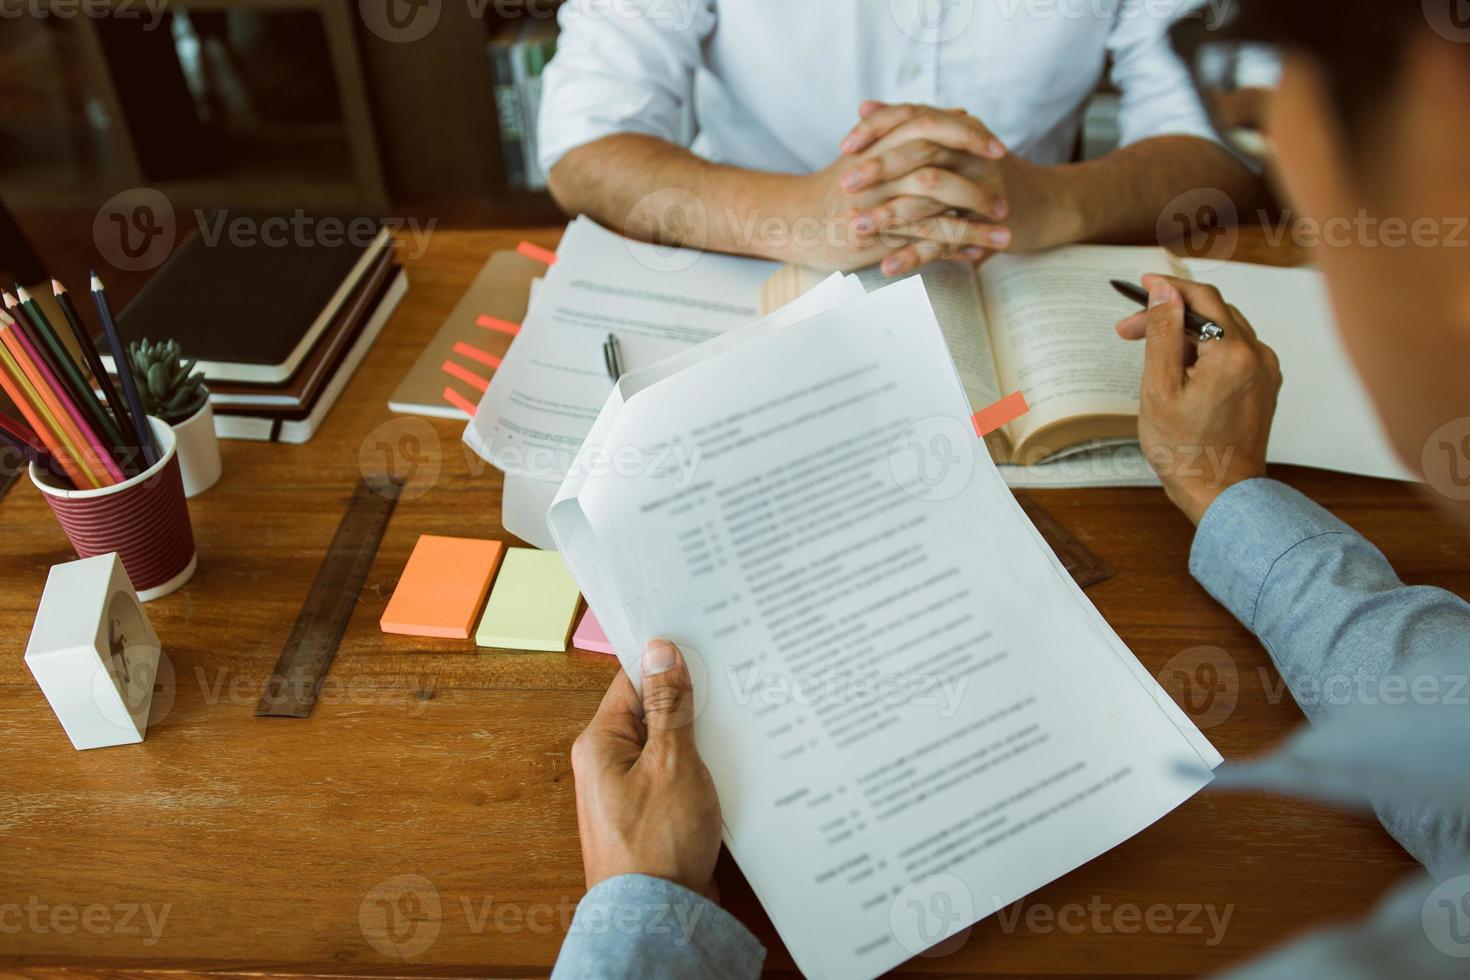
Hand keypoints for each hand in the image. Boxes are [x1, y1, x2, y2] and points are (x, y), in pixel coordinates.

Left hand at [570, 639, 721, 895]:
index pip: (632, 682)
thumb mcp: (671, 761)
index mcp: (599, 743)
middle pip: (653, 712)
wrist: (659, 917)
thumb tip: (660, 651)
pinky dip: (702, 768)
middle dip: (690, 701)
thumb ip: (669, 705)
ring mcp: (630, 792)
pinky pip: (678, 777)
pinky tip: (732, 763)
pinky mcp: (653, 815)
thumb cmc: (657, 845)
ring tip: (738, 722)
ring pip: (670, 745)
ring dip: (700, 737)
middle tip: (729, 682)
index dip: (666, 663)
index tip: (700, 646)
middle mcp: (608, 765)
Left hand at [838, 101, 1077, 274]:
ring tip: (857, 229)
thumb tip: (863, 105)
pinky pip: (946, 240)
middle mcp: (969, 153)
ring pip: (931, 198)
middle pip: (922, 151)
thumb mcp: (947, 144)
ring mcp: (981, 188)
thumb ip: (905, 126)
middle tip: (846, 185)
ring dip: (891, 215)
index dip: (877, 129)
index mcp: (956, 130)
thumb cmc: (981, 173)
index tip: (844, 146)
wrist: (1041, 204)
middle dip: (880, 168)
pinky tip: (888, 267)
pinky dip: (915, 254)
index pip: (912, 116)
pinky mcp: (986, 225)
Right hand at [1116, 276, 1281, 524]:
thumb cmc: (1186, 451)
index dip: (1167, 288)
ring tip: (1152, 356)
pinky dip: (1206, 351)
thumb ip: (1163, 333)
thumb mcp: (1160, 388)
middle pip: (1212, 313)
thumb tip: (1164, 291)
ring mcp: (1266, 371)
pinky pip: (1235, 352)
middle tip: (1130, 331)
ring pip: (1224, 331)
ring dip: (1187, 333)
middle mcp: (1258, 356)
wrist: (1222, 494)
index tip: (1142, 284)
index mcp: (1232, 353)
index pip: (1201, 298)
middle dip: (1170, 315)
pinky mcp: (1265, 386)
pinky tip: (1182, 371)